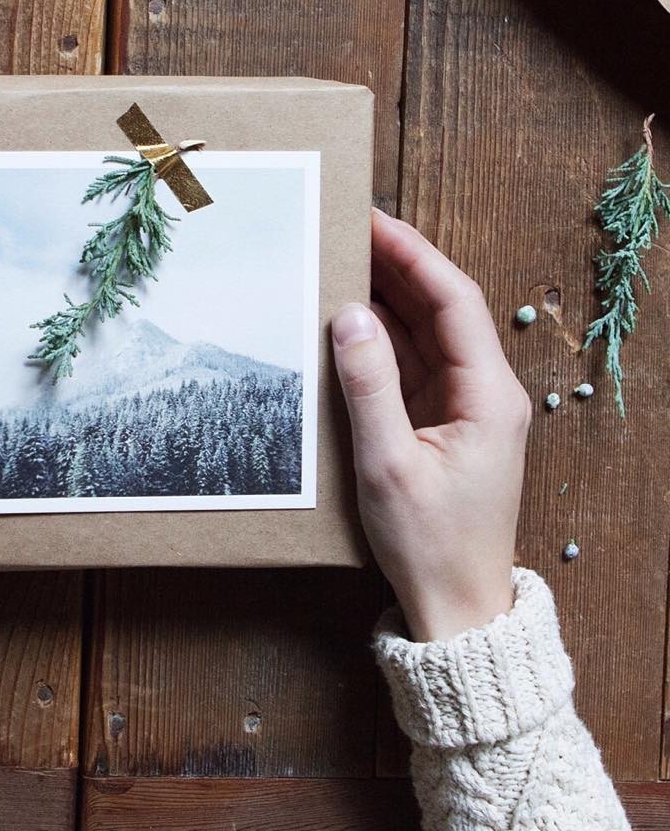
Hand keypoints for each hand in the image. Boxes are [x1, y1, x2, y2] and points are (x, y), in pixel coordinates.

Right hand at [331, 210, 530, 641]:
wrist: (457, 610)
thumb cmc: (431, 546)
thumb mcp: (388, 465)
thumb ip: (368, 386)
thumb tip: (348, 316)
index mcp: (489, 396)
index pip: (453, 301)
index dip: (412, 254)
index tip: (372, 220)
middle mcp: (486, 393)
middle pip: (443, 309)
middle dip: (398, 266)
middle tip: (348, 229)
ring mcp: (467, 408)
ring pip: (427, 334)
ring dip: (388, 299)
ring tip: (342, 262)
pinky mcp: (445, 426)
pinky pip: (414, 366)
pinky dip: (383, 340)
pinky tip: (350, 322)